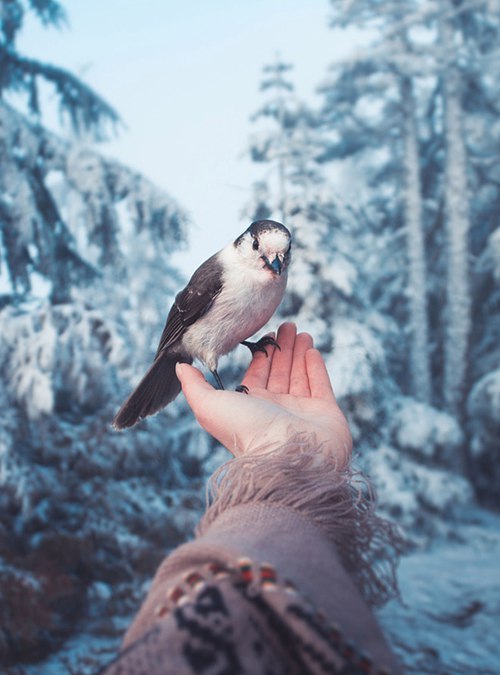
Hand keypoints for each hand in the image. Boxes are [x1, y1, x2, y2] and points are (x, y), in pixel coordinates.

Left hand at [175, 323, 351, 466]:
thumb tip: (180, 366)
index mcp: (251, 406)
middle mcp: (276, 408)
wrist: (286, 457)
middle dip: (282, 348)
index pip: (257, 373)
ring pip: (299, 375)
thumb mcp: (209, 405)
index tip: (266, 332)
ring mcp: (301, 411)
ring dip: (299, 352)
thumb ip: (194, 385)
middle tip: (287, 324)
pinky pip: (320, 385)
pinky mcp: (325, 413)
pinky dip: (315, 367)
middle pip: (279, 371)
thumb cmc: (246, 431)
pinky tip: (312, 349)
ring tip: (300, 332)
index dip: (261, 354)